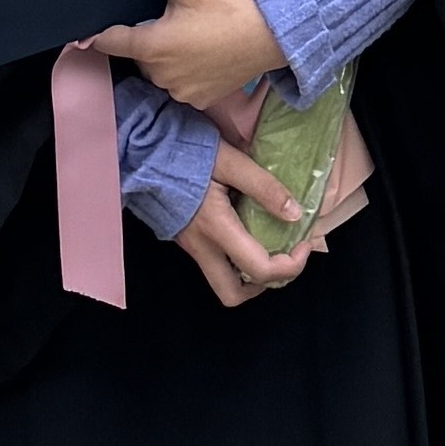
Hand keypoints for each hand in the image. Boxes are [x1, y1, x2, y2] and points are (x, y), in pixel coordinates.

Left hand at [89, 0, 284, 108]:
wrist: (275, 35)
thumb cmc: (232, 7)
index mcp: (153, 46)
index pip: (109, 42)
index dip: (98, 33)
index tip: (88, 29)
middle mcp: (162, 75)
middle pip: (137, 54)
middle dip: (146, 37)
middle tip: (169, 17)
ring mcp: (181, 90)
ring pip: (159, 70)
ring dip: (166, 55)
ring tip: (191, 33)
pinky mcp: (201, 98)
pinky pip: (180, 84)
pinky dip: (185, 70)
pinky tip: (203, 52)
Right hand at [174, 139, 318, 307]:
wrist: (140, 150)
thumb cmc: (185, 151)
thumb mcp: (230, 160)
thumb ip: (264, 187)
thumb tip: (295, 214)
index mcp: (217, 229)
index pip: (260, 270)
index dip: (291, 266)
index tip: (304, 243)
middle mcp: (201, 248)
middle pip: (232, 295)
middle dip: (264, 285)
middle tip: (283, 258)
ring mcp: (189, 247)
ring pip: (221, 282)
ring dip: (248, 274)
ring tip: (267, 245)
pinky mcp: (183, 239)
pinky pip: (213, 263)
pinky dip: (235, 259)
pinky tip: (244, 231)